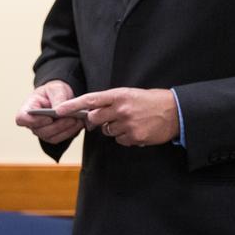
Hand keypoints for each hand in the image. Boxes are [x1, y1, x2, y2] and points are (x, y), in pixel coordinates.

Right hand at [15, 80, 82, 144]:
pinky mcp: (53, 136)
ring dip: (65, 129)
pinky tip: (78, 124)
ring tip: (77, 120)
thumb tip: (58, 110)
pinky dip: (70, 132)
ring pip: (51, 137)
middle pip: (40, 130)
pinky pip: (60, 138)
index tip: (48, 117)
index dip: (32, 121)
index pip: (21, 119)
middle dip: (56, 125)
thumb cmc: (54, 91)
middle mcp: (32, 122)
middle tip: (70, 118)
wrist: (61, 96)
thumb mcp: (56, 88)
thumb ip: (57, 98)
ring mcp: (42, 131)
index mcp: (28, 108)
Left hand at [57, 87, 178, 146]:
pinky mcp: (135, 137)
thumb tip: (91, 113)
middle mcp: (121, 109)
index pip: (90, 99)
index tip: (59, 110)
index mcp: (118, 95)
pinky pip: (120, 140)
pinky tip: (136, 130)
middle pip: (95, 118)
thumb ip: (110, 102)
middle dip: (96, 120)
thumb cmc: (149, 101)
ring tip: (130, 121)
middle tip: (106, 118)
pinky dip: (125, 137)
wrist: (175, 112)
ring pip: (107, 131)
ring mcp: (128, 124)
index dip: (73, 105)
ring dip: (113, 129)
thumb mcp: (129, 94)